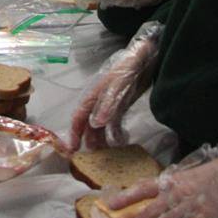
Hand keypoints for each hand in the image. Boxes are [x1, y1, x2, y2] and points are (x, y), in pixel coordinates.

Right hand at [70, 22, 161, 149]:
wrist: (144, 57)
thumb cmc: (128, 69)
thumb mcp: (118, 86)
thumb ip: (108, 105)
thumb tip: (96, 125)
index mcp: (93, 97)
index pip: (79, 118)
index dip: (74, 134)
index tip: (73, 151)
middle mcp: (98, 102)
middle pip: (89, 125)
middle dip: (89, 141)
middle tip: (94, 160)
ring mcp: (110, 105)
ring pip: (102, 126)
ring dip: (103, 139)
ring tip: (109, 155)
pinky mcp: (122, 106)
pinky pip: (115, 123)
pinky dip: (117, 133)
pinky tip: (122, 141)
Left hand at [95, 131, 217, 217]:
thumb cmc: (214, 173)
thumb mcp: (187, 173)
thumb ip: (170, 185)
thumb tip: (153, 195)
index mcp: (171, 181)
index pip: (142, 188)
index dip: (125, 197)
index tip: (109, 204)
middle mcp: (176, 196)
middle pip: (148, 213)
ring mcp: (189, 211)